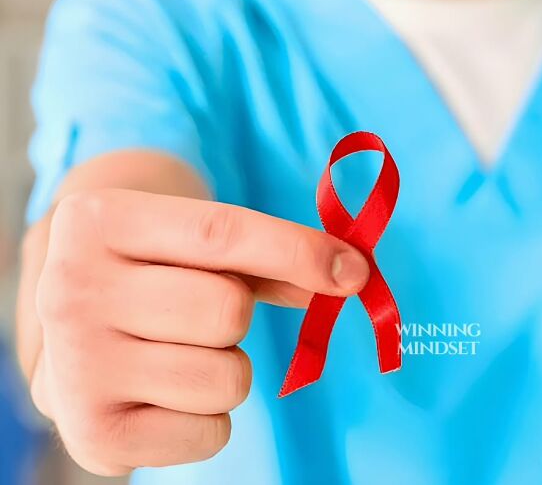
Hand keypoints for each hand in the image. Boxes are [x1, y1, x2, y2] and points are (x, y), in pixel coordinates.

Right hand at [30, 189, 368, 474]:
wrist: (73, 327)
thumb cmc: (153, 268)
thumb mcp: (192, 242)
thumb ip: (270, 255)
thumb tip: (350, 274)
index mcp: (97, 221)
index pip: (221, 233)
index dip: (298, 252)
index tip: (354, 271)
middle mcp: (71, 292)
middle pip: (228, 310)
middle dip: (239, 315)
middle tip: (201, 313)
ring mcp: (76, 368)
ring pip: (228, 377)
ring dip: (229, 368)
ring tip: (180, 353)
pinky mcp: (93, 436)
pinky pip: (212, 433)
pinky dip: (209, 419)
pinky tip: (167, 393)